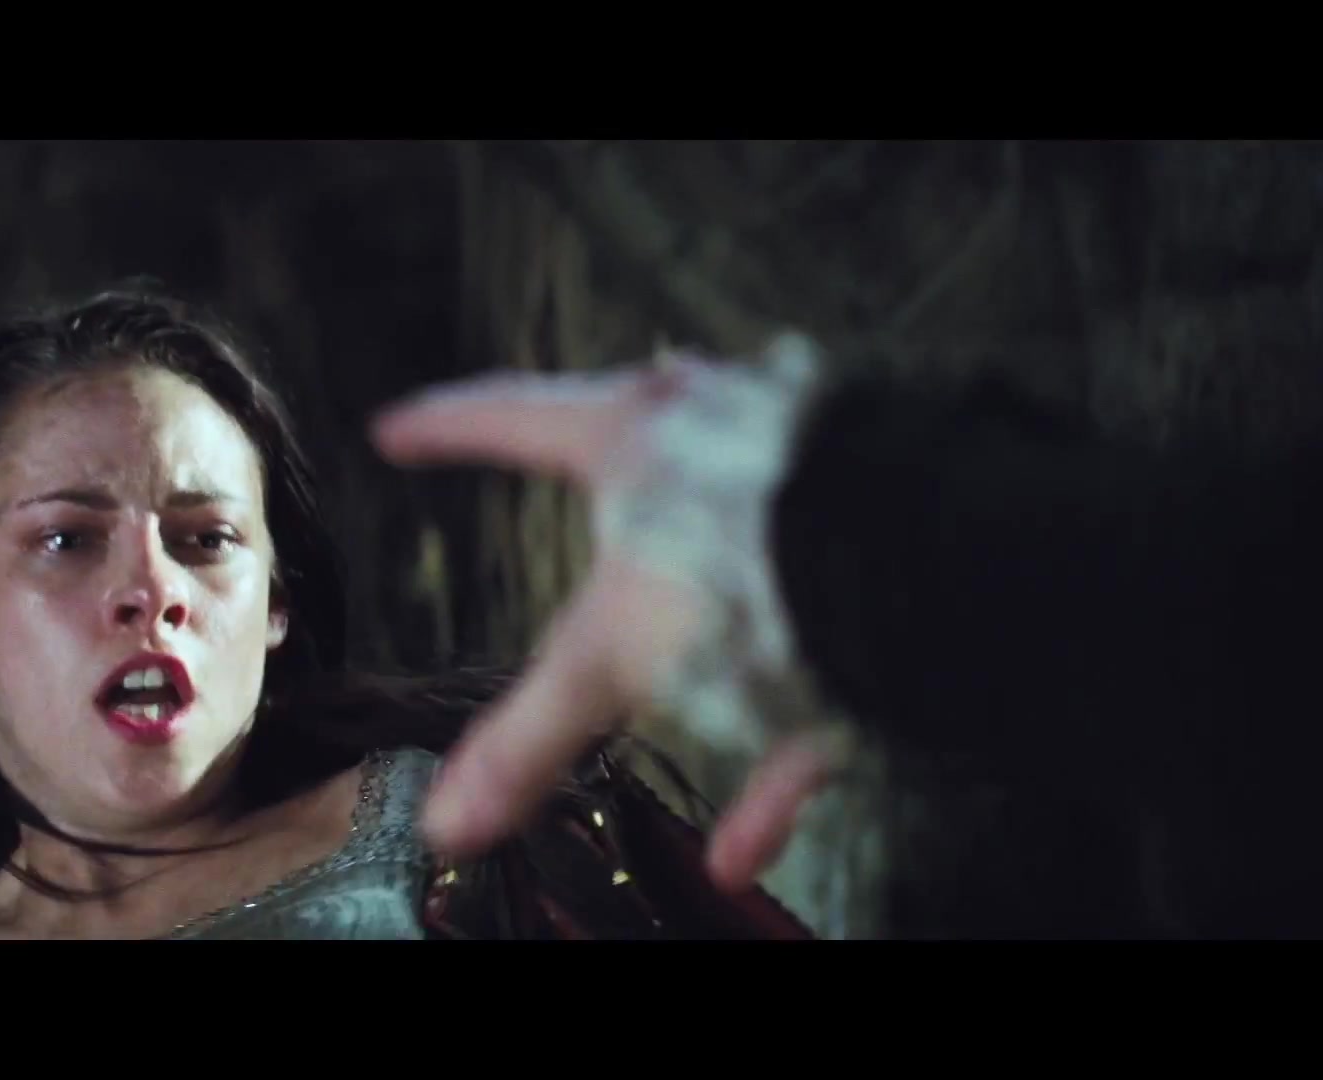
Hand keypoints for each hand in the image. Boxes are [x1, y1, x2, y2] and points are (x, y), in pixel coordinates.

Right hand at [370, 337, 844, 892]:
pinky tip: (746, 854)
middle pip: (640, 460)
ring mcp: (801, 498)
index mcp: (634, 438)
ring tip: (677, 732)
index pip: (508, 416)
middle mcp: (720, 443)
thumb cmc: (753, 566)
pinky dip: (774, 768)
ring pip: (734, 575)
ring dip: (702, 668)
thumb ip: (530, 739)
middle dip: (603, 495)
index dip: (444, 428)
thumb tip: (446, 819)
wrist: (927, 558)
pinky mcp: (866, 574)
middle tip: (566, 487)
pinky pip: (809, 679)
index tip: (396, 430)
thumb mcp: (613, 657)